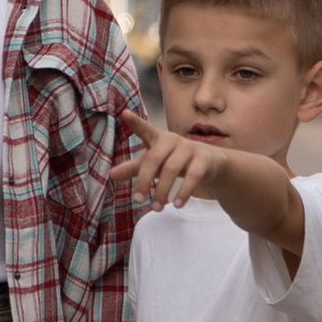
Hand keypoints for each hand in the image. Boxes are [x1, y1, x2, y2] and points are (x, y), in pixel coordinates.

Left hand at [116, 109, 233, 211]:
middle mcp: (172, 140)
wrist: (211, 162)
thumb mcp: (154, 164)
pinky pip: (193, 176)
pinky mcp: (203, 159)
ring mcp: (189, 148)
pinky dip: (184, 192)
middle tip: (137, 200)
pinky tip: (177, 205)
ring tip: (156, 208)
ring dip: (162, 191)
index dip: (136, 122)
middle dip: (144, 181)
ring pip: (172, 169)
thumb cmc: (175, 160)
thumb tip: (111, 175)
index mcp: (158, 139)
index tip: (125, 113)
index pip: (145, 129)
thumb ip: (134, 168)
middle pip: (153, 159)